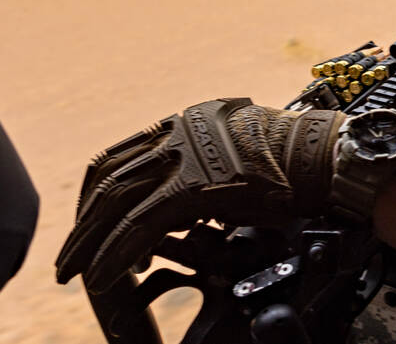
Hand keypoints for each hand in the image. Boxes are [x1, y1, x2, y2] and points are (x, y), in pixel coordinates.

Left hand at [55, 97, 343, 291]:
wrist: (326, 157)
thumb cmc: (296, 162)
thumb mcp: (240, 155)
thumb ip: (206, 169)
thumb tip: (184, 204)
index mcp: (187, 121)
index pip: (122, 155)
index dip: (97, 193)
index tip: (89, 223)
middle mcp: (179, 131)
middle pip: (110, 177)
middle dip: (84, 221)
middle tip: (69, 256)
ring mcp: (185, 156)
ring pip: (115, 201)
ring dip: (90, 241)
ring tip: (77, 272)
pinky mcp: (194, 185)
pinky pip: (140, 224)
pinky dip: (117, 253)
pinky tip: (108, 274)